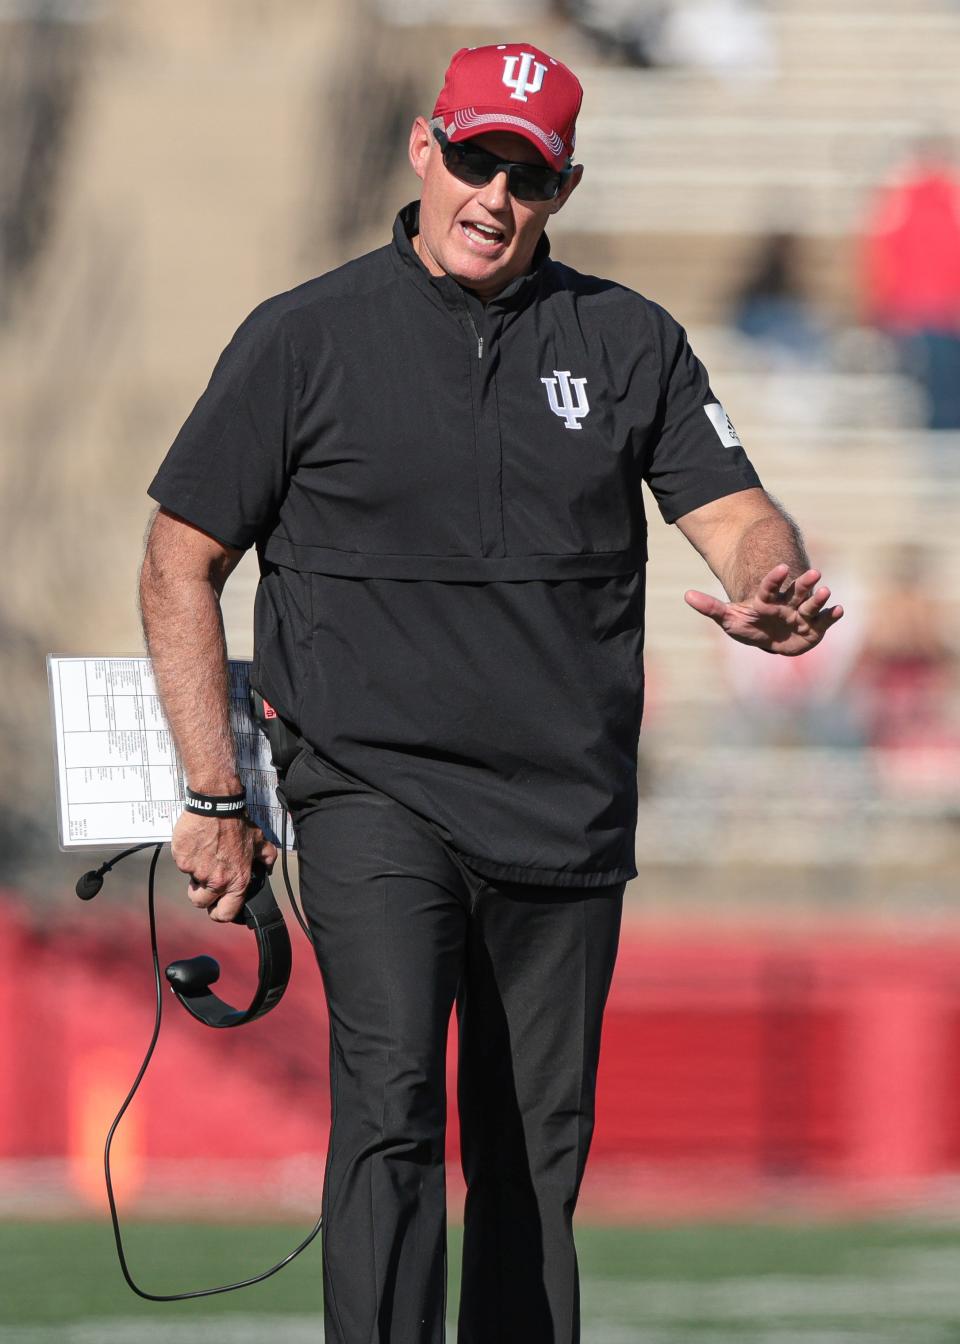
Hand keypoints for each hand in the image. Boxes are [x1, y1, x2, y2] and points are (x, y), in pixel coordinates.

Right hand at [171, 811, 277, 922]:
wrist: (216, 806)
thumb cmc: (237, 823)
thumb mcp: (258, 841)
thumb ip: (266, 857)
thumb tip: (268, 867)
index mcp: (237, 880)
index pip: (226, 913)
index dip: (220, 914)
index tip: (217, 908)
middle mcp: (217, 880)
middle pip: (201, 903)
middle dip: (202, 895)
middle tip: (205, 881)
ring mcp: (197, 871)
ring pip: (191, 883)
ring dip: (195, 875)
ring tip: (204, 858)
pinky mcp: (182, 860)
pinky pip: (182, 865)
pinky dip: (187, 858)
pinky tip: (197, 845)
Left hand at [684, 563, 843, 656]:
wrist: (770, 641)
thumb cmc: (750, 628)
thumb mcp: (729, 619)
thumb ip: (711, 608)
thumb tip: (687, 595)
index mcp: (768, 600)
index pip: (770, 586)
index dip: (775, 578)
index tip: (782, 568)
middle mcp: (788, 603)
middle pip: (796, 591)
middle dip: (805, 583)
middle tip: (815, 572)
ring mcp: (802, 615)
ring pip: (812, 604)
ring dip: (819, 598)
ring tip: (826, 591)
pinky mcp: (815, 628)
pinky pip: (825, 621)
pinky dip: (832, 616)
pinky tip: (840, 610)